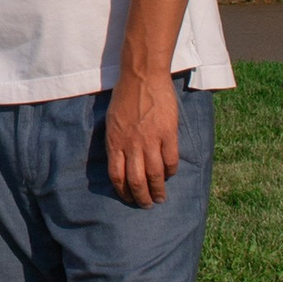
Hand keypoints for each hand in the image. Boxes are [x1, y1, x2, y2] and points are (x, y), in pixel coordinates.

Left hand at [104, 67, 179, 205]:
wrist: (142, 77)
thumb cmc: (125, 97)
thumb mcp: (112, 121)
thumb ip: (116, 142)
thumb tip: (121, 162)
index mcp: (115, 141)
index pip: (117, 175)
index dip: (123, 191)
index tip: (129, 198)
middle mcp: (131, 144)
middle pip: (136, 181)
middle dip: (141, 198)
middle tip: (147, 204)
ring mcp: (150, 140)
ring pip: (155, 175)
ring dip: (158, 190)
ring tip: (160, 198)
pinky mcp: (168, 134)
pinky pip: (170, 161)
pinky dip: (170, 172)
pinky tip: (169, 175)